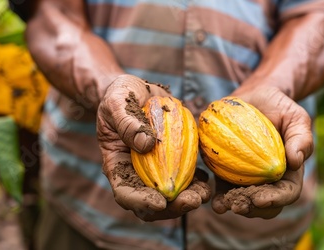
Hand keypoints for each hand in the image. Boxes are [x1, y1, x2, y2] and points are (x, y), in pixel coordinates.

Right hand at [97, 75, 210, 220]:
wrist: (137, 91)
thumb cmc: (120, 95)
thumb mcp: (117, 102)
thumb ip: (127, 122)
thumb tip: (146, 144)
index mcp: (117, 165)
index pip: (124, 193)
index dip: (140, 202)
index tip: (159, 202)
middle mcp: (136, 174)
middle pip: (151, 204)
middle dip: (171, 208)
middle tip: (192, 201)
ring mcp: (155, 171)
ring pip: (171, 197)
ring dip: (189, 199)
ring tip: (204, 193)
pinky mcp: (173, 162)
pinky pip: (185, 180)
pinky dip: (196, 184)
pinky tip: (206, 179)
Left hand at [211, 86, 312, 218]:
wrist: (256, 96)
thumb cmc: (280, 107)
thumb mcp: (296, 118)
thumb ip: (301, 138)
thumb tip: (296, 161)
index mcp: (289, 172)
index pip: (286, 193)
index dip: (275, 200)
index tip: (260, 199)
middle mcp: (269, 180)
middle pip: (264, 204)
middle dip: (252, 209)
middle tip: (238, 205)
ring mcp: (247, 178)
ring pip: (243, 201)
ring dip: (233, 206)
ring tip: (223, 205)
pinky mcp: (228, 170)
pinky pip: (224, 187)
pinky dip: (219, 196)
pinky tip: (213, 198)